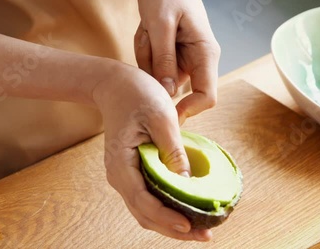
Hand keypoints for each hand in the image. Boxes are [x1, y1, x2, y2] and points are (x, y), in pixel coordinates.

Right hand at [93, 63, 211, 240]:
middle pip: (144, 214)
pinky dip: (166, 209)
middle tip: (205, 235)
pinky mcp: (133, 172)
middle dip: (174, 229)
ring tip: (200, 229)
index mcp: (121, 164)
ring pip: (146, 211)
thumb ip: (173, 149)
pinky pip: (148, 198)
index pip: (143, 201)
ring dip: (171, 223)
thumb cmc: (136, 95)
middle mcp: (119, 176)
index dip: (167, 217)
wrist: (115, 85)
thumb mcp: (161, 116)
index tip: (190, 226)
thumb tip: (188, 181)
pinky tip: (186, 209)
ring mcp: (124, 176)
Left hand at [135, 0, 219, 123]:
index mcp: (205, 53)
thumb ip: (164, 59)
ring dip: (148, 58)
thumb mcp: (161, 24)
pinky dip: (146, 52)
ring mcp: (184, 59)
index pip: (206, 96)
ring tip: (148, 30)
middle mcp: (198, 60)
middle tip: (149, 42)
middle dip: (156, 73)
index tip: (164, 115)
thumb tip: (168, 94)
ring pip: (161, 79)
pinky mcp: (172, 56)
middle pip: (176, 89)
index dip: (188, 111)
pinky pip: (154, 67)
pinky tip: (147, 32)